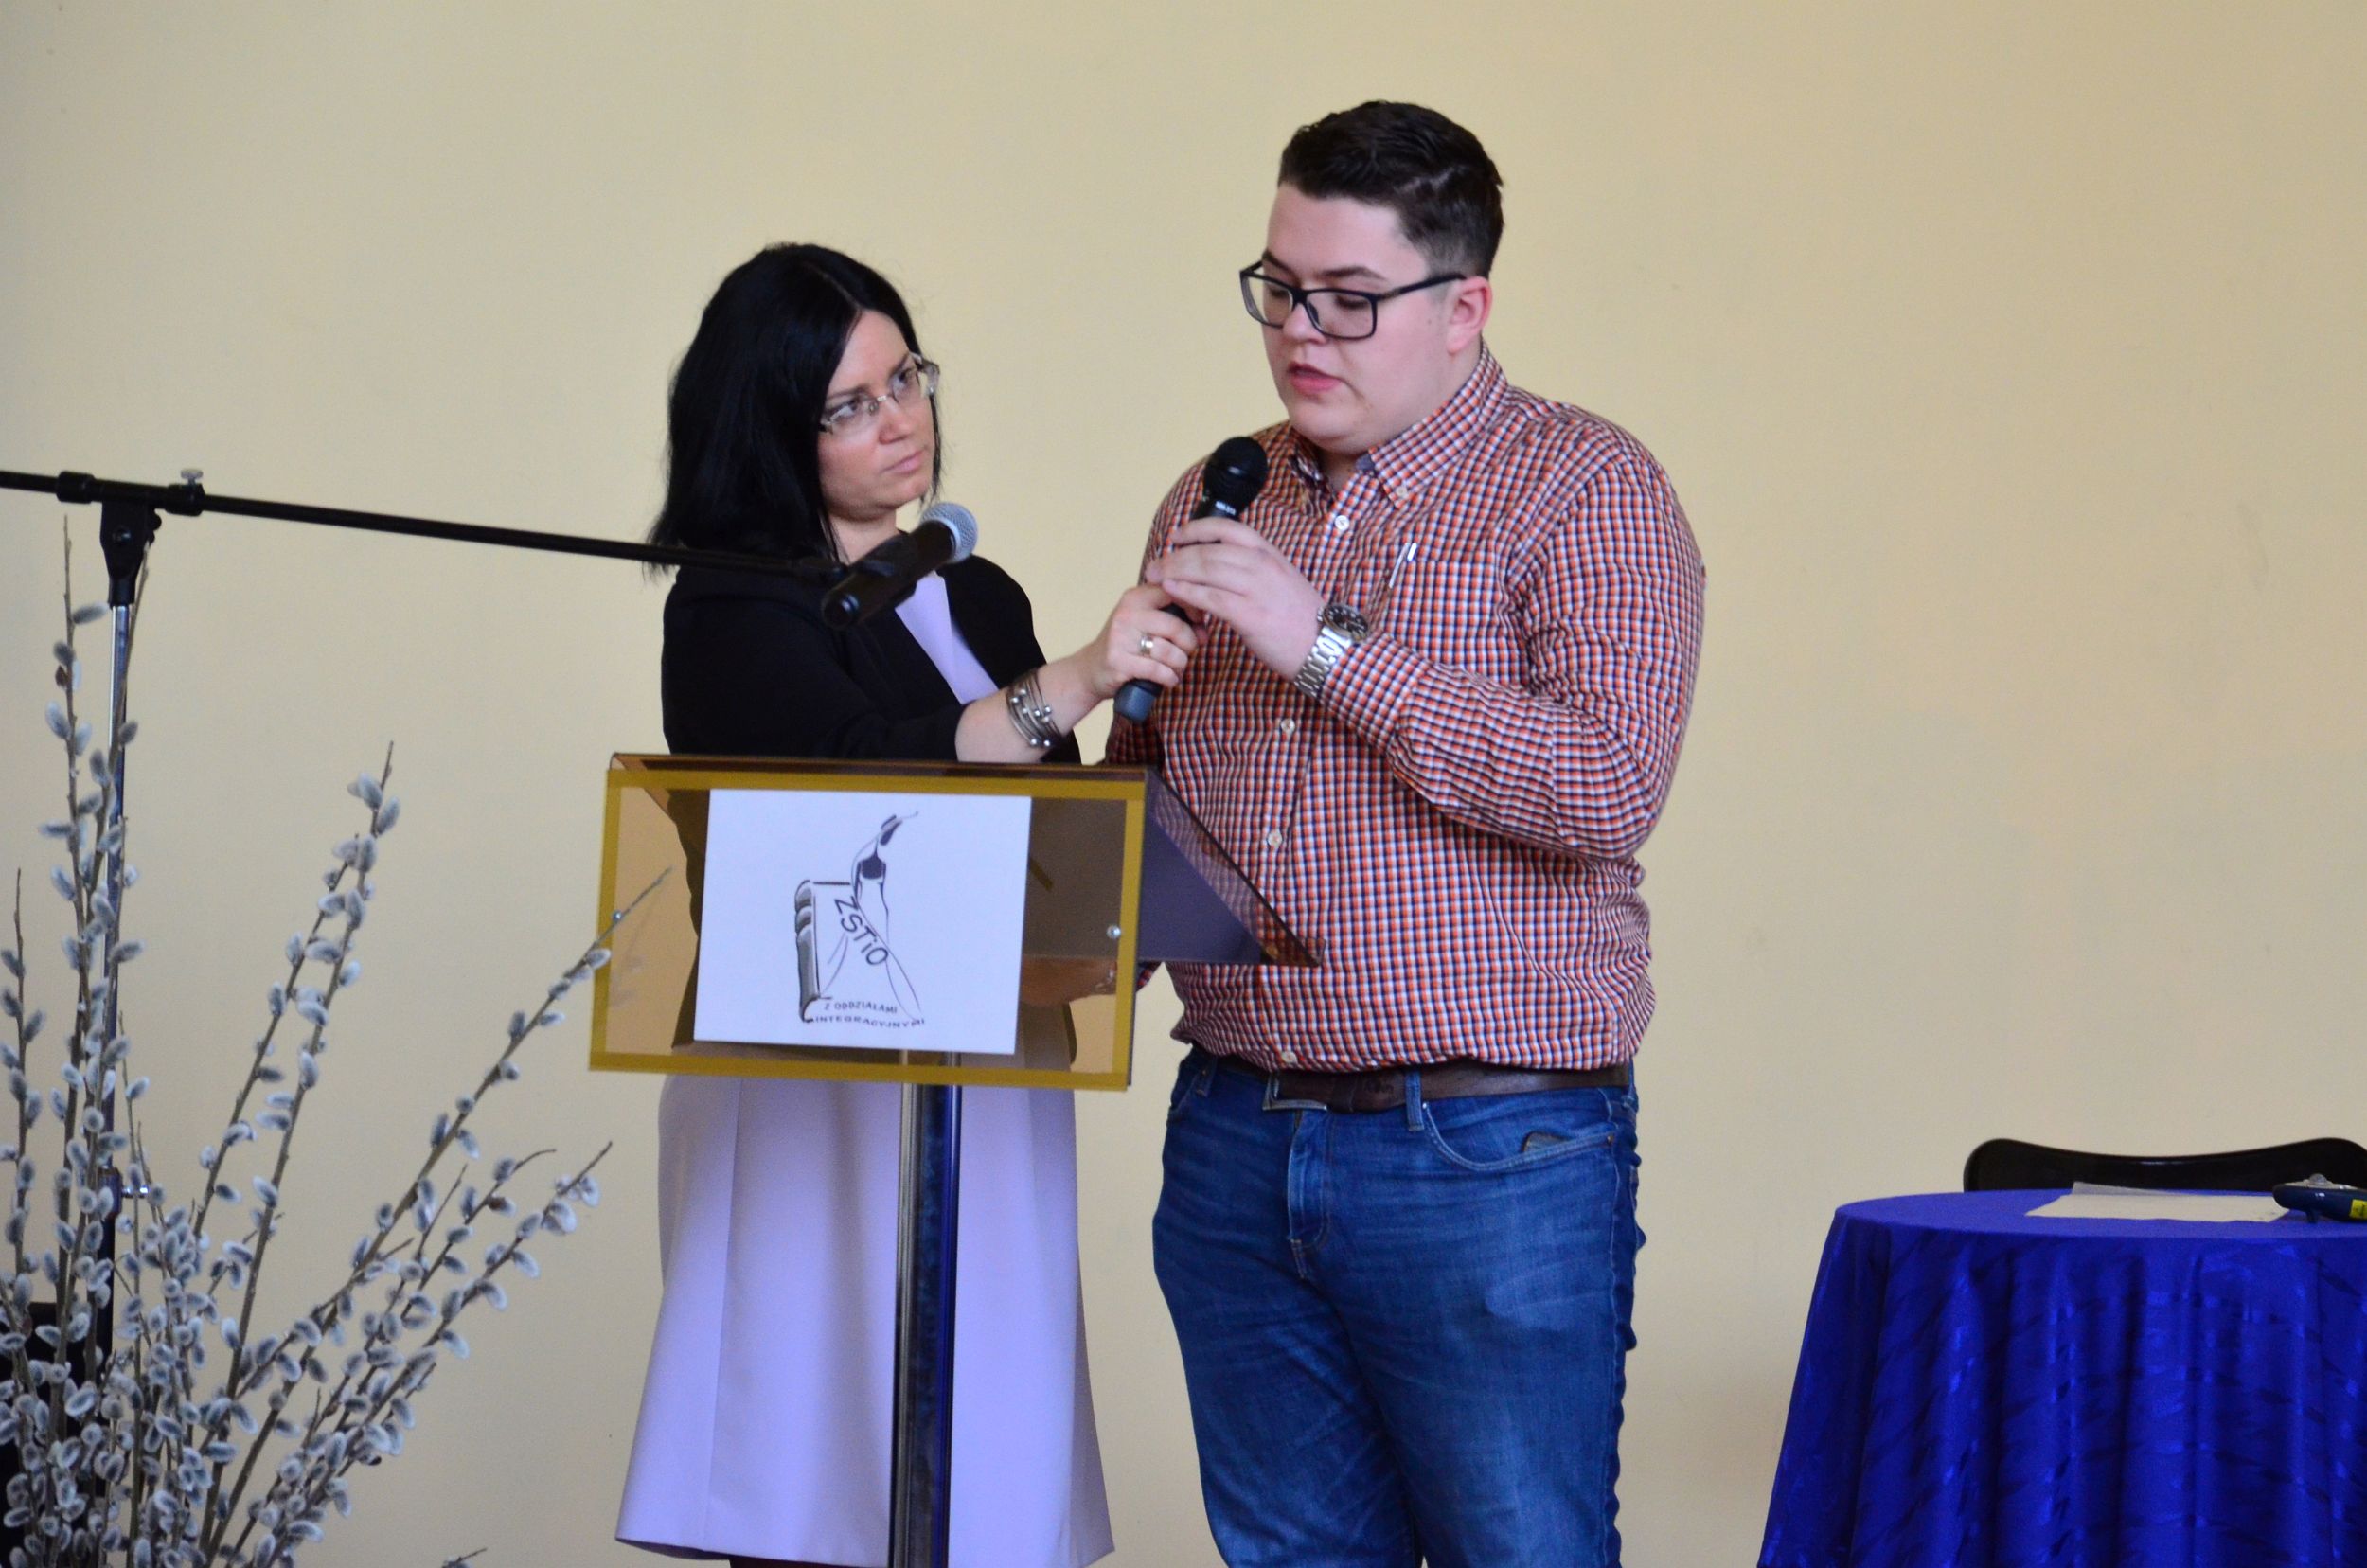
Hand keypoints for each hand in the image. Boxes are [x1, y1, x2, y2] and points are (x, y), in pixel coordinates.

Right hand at [1071, 584, 1199, 701]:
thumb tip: (1204, 629)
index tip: (1198, 624)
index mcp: (1135, 597)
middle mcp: (1127, 613)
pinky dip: (1169, 678)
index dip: (1194, 609)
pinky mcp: (1118, 661)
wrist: (1090, 669)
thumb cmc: (1127, 646)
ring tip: (1176, 668)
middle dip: (1189, 644)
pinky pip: (1157, 670)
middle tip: (1187, 653)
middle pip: (1175, 627)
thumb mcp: (1144, 622)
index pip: (1174, 593)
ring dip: (1180, 664)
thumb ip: (1171, 617)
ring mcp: (1120, 637)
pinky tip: (1169, 679)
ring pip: (1169, 651)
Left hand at [1145, 519, 1324, 681]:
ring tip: (1155, 578)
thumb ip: (1255, 570)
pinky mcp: (1249, 614)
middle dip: (1175, 556)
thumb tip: (1223, 567)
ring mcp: (1256, 588)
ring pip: (1204, 570)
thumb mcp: (1282, 581)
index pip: (1227, 528)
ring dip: (1174, 572)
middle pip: (1207, 551)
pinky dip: (1186, 592)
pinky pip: (1209, 597)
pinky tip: (1172, 593)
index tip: (1177, 536)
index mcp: (1269, 553)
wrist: (1325, 646)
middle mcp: (1262, 565)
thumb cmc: (1301, 619)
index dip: (1196, 529)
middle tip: (1155, 565)